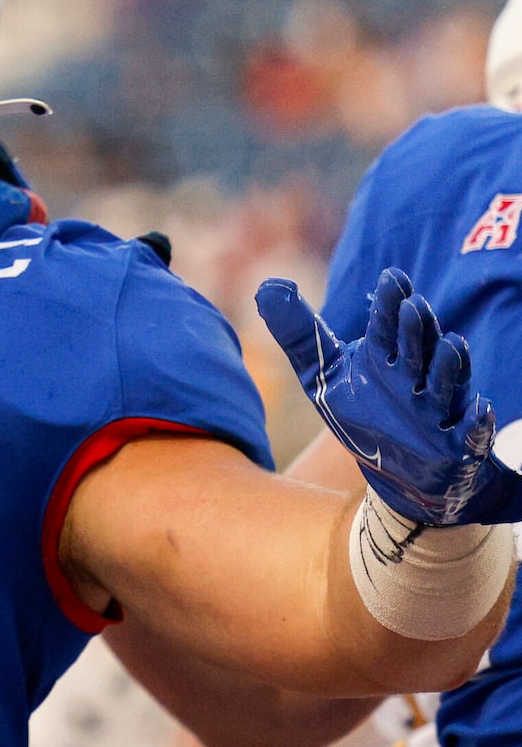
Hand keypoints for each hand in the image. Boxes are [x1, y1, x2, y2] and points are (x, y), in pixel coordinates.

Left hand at [256, 269, 521, 525]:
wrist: (397, 469)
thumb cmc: (363, 411)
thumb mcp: (323, 374)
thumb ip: (299, 333)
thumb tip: (267, 284)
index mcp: (384, 361)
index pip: (386, 329)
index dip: (389, 305)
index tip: (392, 277)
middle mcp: (414, 379)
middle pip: (417, 350)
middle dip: (417, 330)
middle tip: (413, 306)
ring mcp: (437, 410)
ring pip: (446, 384)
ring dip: (448, 366)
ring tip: (451, 343)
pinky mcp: (457, 443)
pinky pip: (471, 432)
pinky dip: (476, 422)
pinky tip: (478, 411)